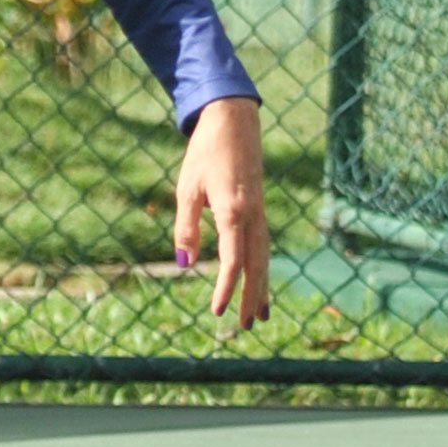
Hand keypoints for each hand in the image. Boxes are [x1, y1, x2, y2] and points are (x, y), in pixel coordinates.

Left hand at [173, 95, 269, 324]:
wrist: (234, 120)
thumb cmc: (205, 152)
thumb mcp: (187, 188)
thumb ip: (186, 227)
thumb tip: (183, 263)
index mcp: (232, 211)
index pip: (232, 260)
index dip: (225, 287)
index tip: (216, 310)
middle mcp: (252, 215)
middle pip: (256, 264)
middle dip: (252, 296)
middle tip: (249, 326)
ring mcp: (260, 211)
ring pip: (264, 257)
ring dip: (263, 286)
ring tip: (261, 315)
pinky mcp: (259, 207)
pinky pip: (263, 244)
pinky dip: (263, 267)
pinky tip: (260, 281)